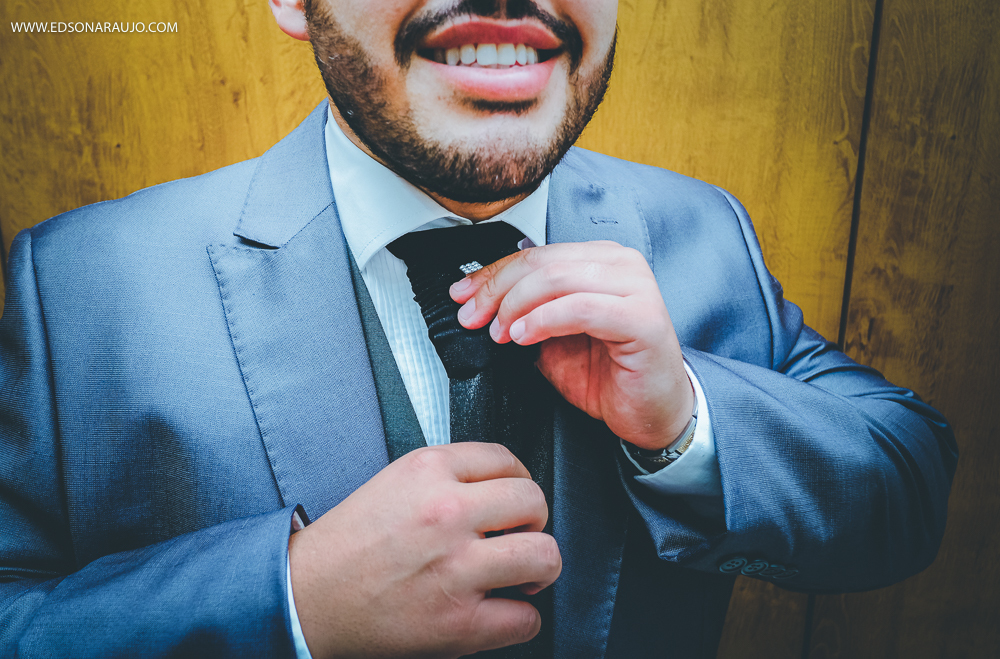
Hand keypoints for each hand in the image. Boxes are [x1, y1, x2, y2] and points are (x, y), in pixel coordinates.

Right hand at [288, 443, 559, 658]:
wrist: (306, 597)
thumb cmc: (349, 544)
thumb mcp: (396, 481)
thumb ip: (449, 475)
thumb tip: (505, 488)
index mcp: (429, 470)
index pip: (508, 459)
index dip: (519, 481)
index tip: (514, 501)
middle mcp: (447, 512)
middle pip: (535, 502)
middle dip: (534, 522)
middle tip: (517, 536)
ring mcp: (456, 568)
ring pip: (545, 557)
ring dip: (539, 568)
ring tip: (518, 575)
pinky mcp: (458, 622)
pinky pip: (526, 619)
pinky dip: (519, 619)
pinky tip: (498, 611)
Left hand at [450, 241, 692, 450]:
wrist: (653, 413)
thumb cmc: (611, 375)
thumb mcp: (553, 337)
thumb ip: (526, 311)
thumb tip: (480, 302)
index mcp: (600, 260)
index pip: (535, 253)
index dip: (492, 273)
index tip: (462, 294)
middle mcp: (621, 265)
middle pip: (542, 261)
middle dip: (497, 289)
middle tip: (474, 317)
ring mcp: (637, 288)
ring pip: (558, 278)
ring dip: (517, 305)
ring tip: (501, 332)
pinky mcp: (643, 318)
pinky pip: (580, 308)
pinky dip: (543, 320)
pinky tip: (524, 336)